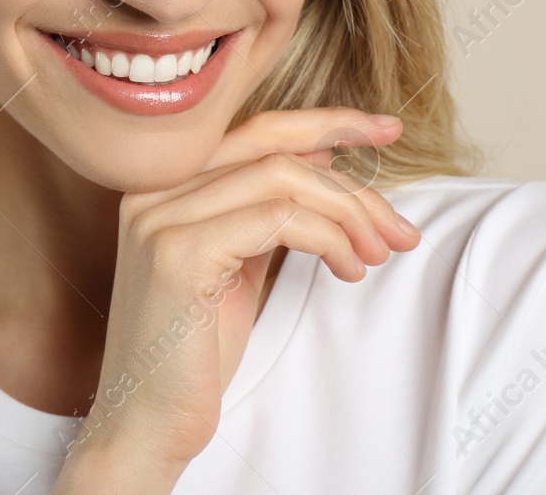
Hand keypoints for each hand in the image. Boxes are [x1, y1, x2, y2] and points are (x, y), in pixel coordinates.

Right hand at [61, 106, 422, 478]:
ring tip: (377, 254)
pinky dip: (328, 238)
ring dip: (348, 214)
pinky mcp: (177, 254)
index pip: (257, 129)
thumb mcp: (236, 265)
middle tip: (401, 226)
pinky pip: (276, 220)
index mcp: (163, 185)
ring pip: (282, 178)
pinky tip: (347, 269)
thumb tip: (321, 154)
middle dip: (351, 177)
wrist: (144, 424)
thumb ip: (267, 210)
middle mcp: (153, 190)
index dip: (328, 122)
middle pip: (273, 146)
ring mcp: (160, 217)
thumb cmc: (192, 354)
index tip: (387, 131)